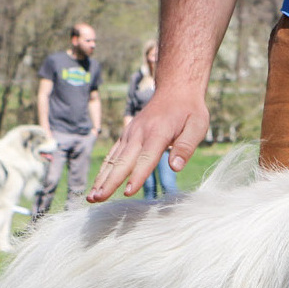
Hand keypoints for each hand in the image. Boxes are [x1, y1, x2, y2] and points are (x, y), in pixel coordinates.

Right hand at [87, 87, 209, 200]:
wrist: (175, 88)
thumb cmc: (189, 109)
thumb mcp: (197, 125)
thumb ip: (186, 146)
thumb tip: (175, 167)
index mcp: (157, 132)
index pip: (146, 158)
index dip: (137, 176)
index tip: (127, 193)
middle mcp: (139, 133)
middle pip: (122, 162)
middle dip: (109, 182)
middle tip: (97, 199)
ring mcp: (130, 134)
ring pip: (113, 160)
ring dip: (101, 179)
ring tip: (91, 197)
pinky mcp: (126, 135)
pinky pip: (112, 155)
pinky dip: (104, 170)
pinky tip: (97, 185)